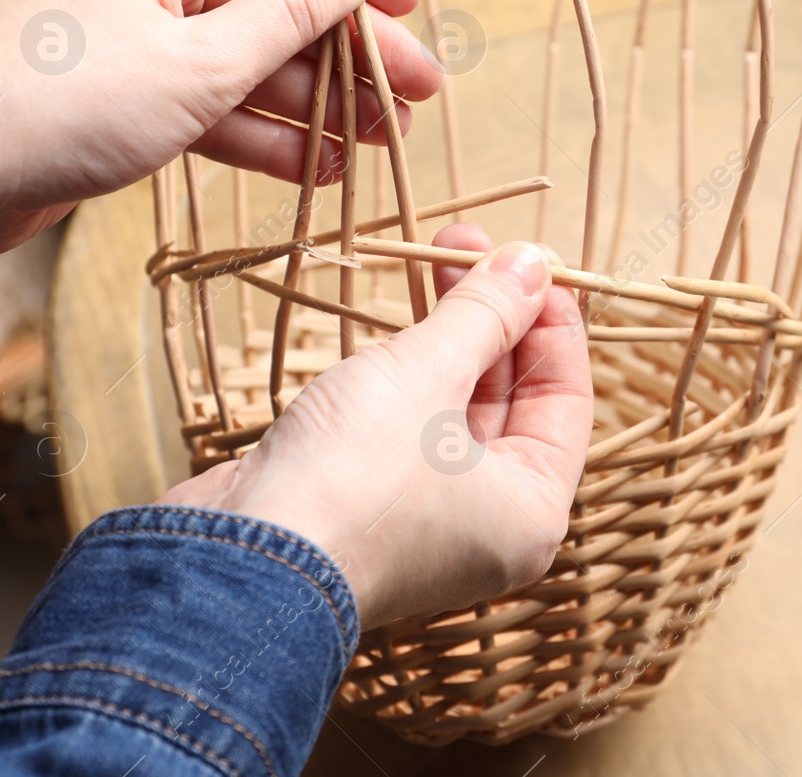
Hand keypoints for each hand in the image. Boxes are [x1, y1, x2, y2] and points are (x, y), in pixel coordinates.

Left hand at [0, 0, 442, 255]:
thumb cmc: (71, 99)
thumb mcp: (203, 59)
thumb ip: (295, 10)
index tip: (418, 9)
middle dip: (352, 54)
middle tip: (422, 96)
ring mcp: (138, 23)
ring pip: (251, 55)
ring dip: (318, 102)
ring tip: (387, 145)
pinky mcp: (127, 83)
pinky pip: (213, 96)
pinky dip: (263, 132)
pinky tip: (322, 170)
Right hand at [159, 223, 594, 627]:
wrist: (234, 559)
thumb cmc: (354, 476)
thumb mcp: (430, 373)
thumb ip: (485, 313)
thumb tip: (533, 261)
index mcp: (531, 510)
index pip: (566, 398)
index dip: (550, 321)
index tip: (528, 260)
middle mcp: (488, 523)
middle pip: (510, 397)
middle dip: (491, 314)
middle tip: (466, 241)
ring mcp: (425, 518)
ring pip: (453, 406)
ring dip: (447, 333)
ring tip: (434, 253)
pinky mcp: (366, 504)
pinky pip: (406, 425)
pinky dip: (407, 372)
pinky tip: (396, 319)